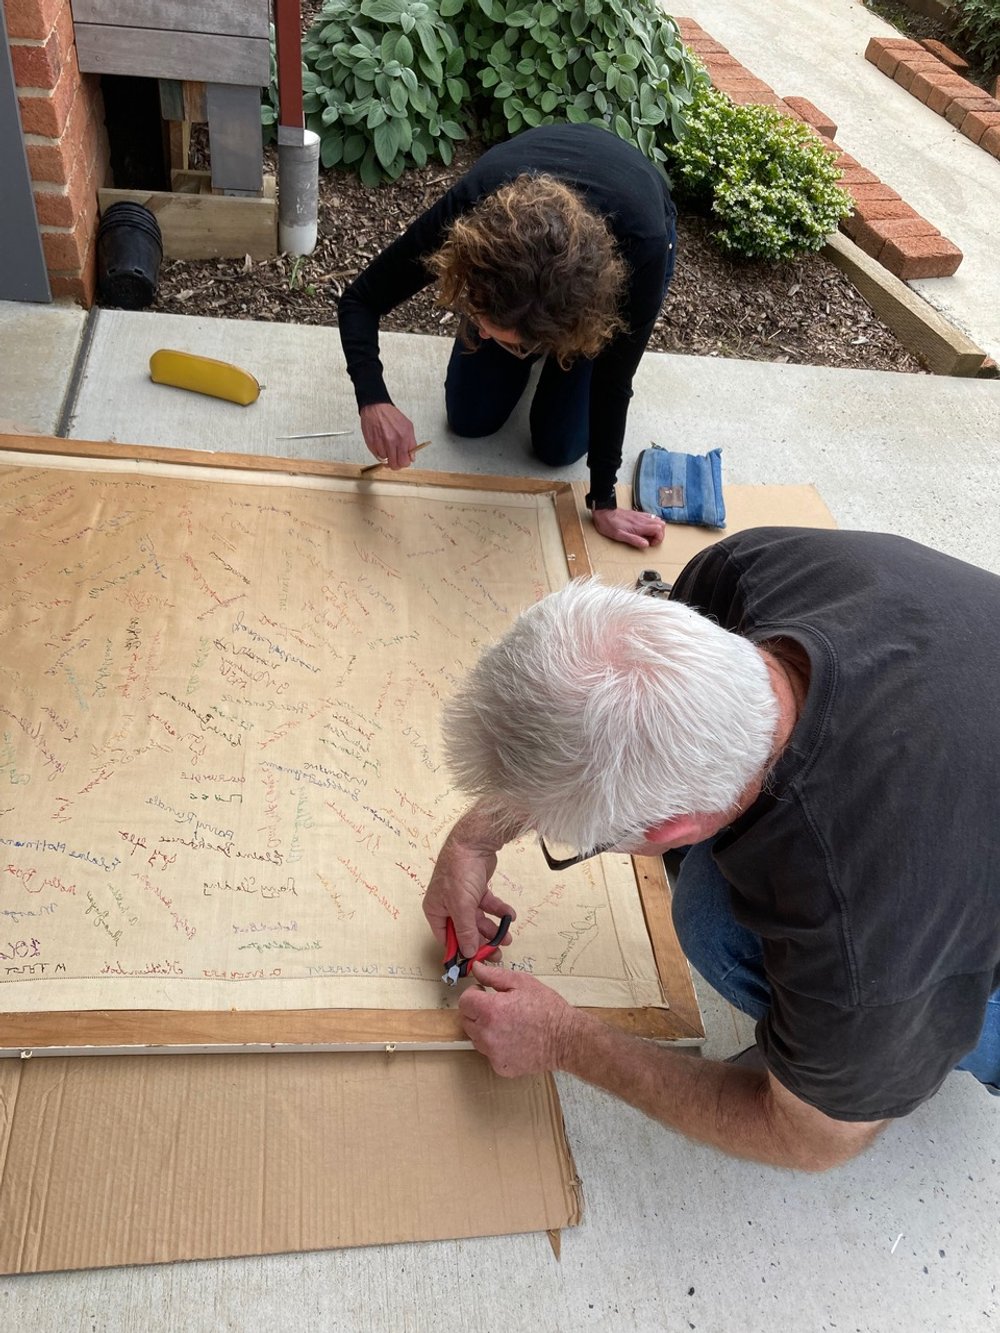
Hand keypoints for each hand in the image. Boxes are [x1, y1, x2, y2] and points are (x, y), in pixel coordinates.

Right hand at [359, 402, 418, 468]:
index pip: (405, 461)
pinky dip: (379, 453)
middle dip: (395, 464)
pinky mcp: (371, 444)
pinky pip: (377, 456)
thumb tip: (412, 457)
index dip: (404, 463)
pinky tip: (381, 445)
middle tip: (395, 459)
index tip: (403, 460)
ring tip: (387, 447)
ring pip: (385, 461)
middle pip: (394, 465)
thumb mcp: (408, 426)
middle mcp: (392, 442)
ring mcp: (381, 443)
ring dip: (387, 457)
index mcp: (403, 438)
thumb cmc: (391, 416)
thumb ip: (412, 443)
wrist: (376, 407)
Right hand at [424, 823, 514, 958]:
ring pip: (478, 920)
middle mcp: (447, 905)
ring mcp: (463, 897)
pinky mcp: (477, 889)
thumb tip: (468, 953)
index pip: (446, 939)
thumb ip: (465, 932)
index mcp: (435, 911)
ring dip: (493, 929)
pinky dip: (499, 911)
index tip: (475, 963)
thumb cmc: (459, 873)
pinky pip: (488, 906)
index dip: (460, 952)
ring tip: (508, 938)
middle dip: (481, 942)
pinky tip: (511, 916)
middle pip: (464, 931)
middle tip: (497, 954)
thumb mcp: (461, 907)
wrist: (474, 843)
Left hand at [459, 963, 575, 1076]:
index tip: (484, 993)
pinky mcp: (500, 1067)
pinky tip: (513, 1039)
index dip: (473, 994)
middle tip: (497, 1007)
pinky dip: (496, 1046)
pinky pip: (489, 1053)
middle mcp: (487, 1034)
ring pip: (476, 1038)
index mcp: (490, 1010)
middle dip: (477, 1011)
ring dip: (485, 1029)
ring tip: (507, 1023)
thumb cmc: (547, 1008)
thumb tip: (476, 968)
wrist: (566, 1038)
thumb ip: (494, 975)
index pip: (464, 1001)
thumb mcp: (522, 983)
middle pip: (467, 1020)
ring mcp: (492, 1053)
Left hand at [591, 506, 665, 549]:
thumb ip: (634, 540)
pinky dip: (652, 523)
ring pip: (657, 520)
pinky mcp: (637, 514)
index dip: (658, 539)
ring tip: (647, 535)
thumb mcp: (619, 536)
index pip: (659, 530)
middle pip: (661, 524)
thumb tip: (646, 545)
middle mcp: (642, 520)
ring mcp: (641, 516)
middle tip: (650, 540)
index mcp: (639, 526)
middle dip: (659, 534)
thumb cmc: (609, 525)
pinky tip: (644, 529)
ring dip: (656, 529)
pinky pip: (651, 517)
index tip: (650, 544)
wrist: (603, 512)